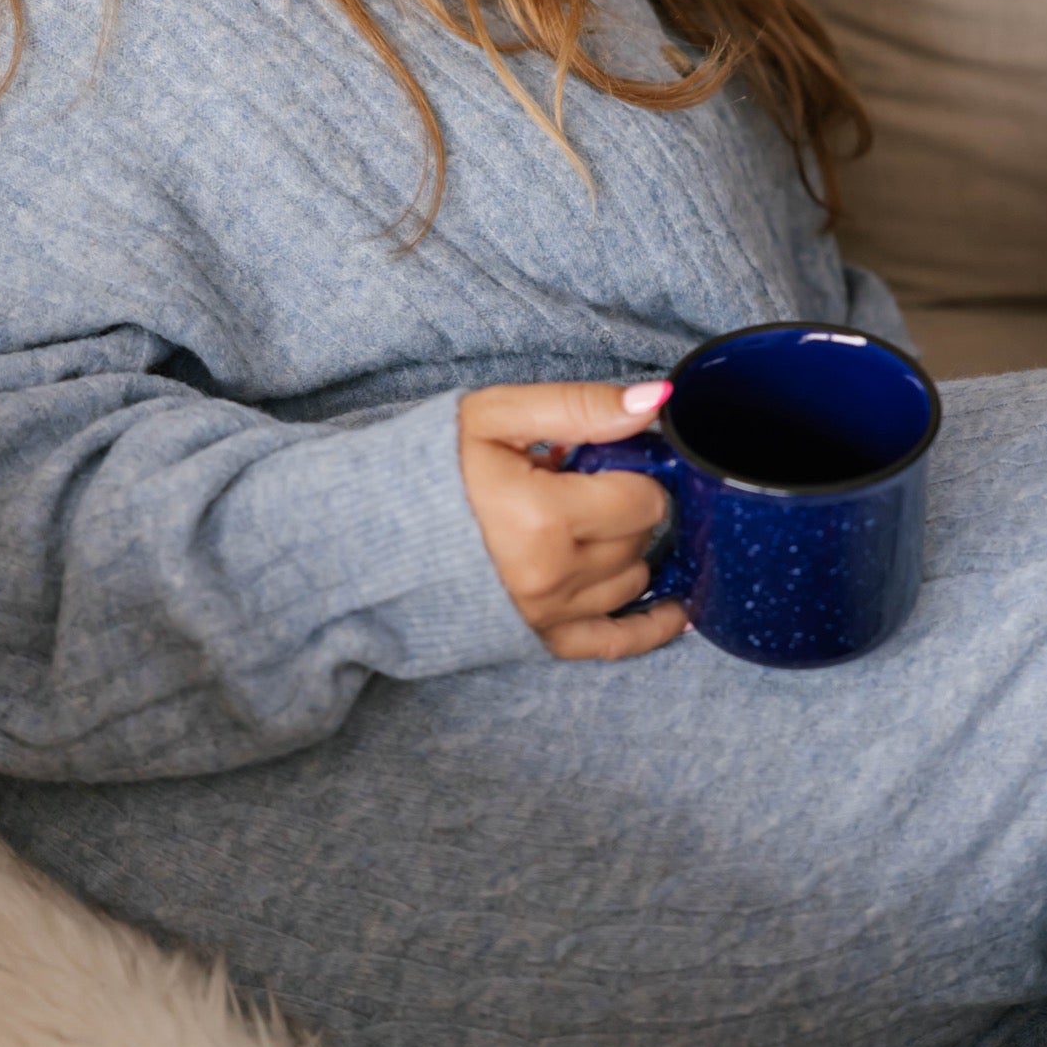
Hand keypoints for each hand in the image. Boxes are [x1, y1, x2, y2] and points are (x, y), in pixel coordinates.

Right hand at [458, 379, 689, 660]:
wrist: (370, 534)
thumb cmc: (430, 470)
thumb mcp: (494, 417)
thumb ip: (577, 406)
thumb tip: (655, 402)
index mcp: (543, 517)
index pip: (642, 498)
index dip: (631, 471)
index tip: (604, 460)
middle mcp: (552, 576)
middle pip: (640, 538)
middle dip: (625, 506)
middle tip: (586, 486)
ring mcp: (548, 615)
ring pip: (633, 580)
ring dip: (625, 549)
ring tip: (589, 524)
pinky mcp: (541, 641)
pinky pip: (616, 644)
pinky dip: (651, 627)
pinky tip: (676, 610)